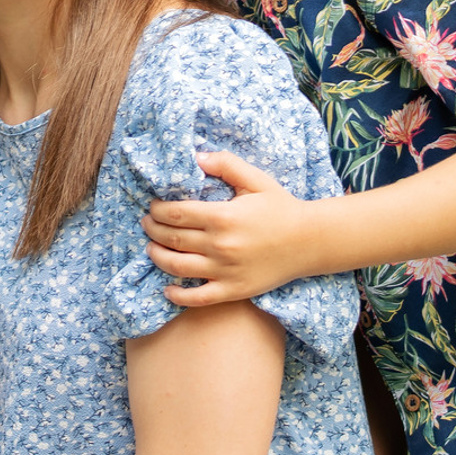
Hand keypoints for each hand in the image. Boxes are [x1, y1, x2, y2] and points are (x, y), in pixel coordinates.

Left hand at [142, 152, 323, 304]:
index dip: (157, 209)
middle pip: (172, 238)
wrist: (309, 241)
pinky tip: (167, 288)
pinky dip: (178, 295)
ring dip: (157, 256)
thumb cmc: (280, 207)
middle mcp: (220, 245)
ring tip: (151, 247)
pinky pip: (198, 298)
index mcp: (223, 216)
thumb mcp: (255, 179)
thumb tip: (197, 156)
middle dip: (152, 229)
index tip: (153, 206)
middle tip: (147, 223)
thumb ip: (225, 164)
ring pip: (177, 267)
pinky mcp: (233, 290)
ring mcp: (225, 271)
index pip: (175, 213)